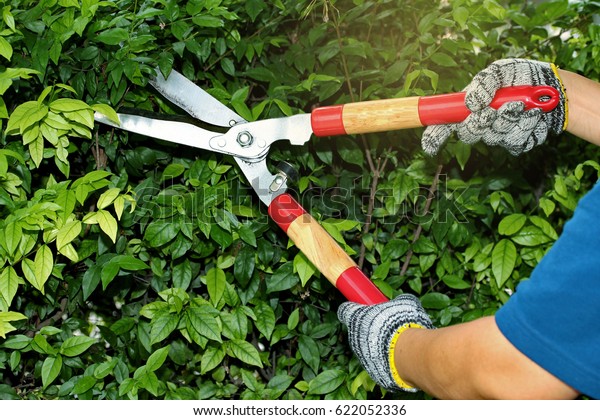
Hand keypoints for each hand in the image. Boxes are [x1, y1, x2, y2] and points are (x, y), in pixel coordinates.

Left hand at [338, 294, 433, 391]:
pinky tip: (400, 356)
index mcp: (356, 317)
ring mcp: (362, 357)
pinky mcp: (372, 372)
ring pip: (369, 348)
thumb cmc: (401, 324)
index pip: (345, 310)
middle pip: (359, 330)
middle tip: (390, 325)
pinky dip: (387, 359)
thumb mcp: (404, 304)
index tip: (360, 306)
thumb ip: (400, 301)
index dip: (353, 308)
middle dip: (372, 328)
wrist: (407, 354)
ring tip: (400, 343)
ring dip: (380, 345)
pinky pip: (378, 362)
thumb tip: (403, 300)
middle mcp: (354, 338)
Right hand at [422, 58, 567, 155]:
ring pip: (492, 137)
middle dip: (478, 124)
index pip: (445, 123)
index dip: (435, 135)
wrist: (554, 88)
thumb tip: (471, 103)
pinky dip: (524, 126)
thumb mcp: (501, 70)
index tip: (429, 145)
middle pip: (467, 134)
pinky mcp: (517, 142)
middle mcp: (481, 121)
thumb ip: (483, 83)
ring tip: (520, 105)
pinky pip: (514, 142)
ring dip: (506, 120)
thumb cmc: (523, 76)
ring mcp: (498, 133)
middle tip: (490, 113)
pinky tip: (531, 115)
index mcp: (470, 106)